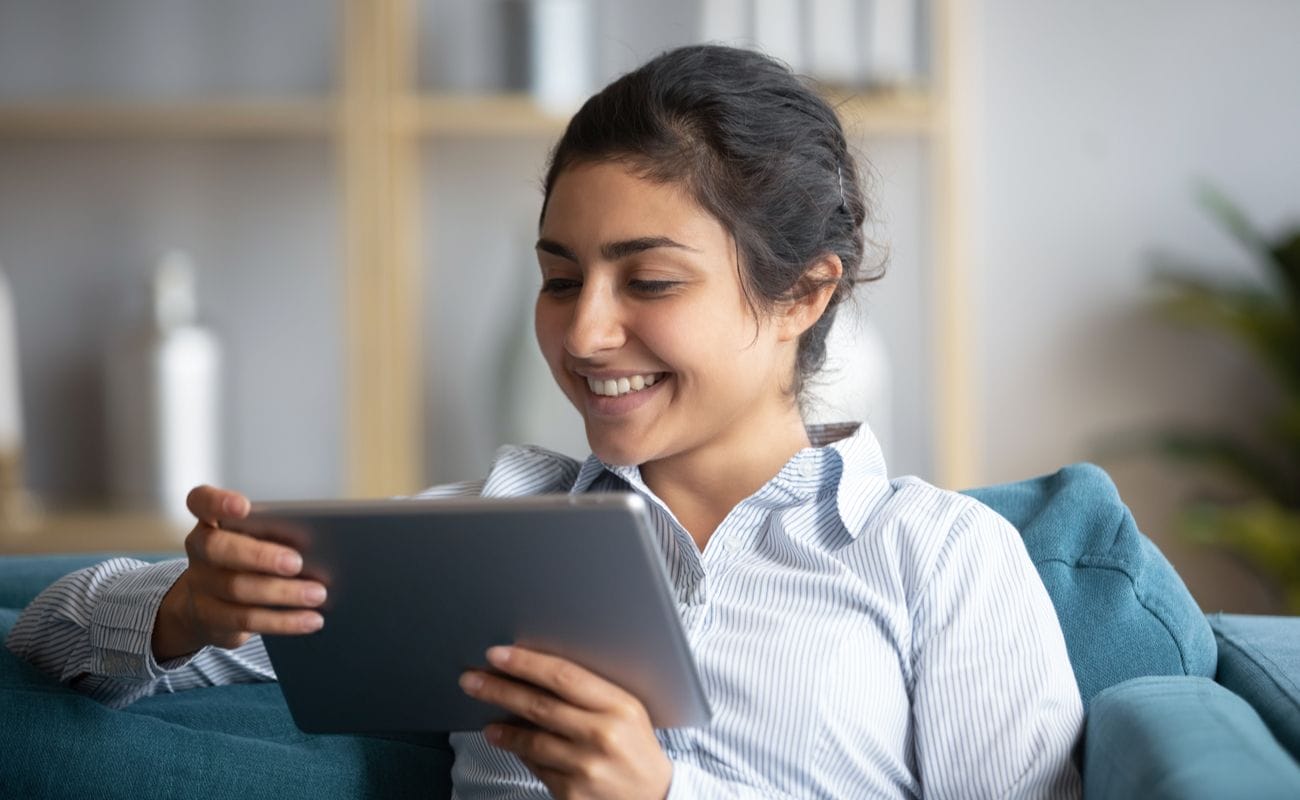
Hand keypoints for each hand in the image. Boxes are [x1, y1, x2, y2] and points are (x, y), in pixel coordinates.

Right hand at [151, 485, 327, 661]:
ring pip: (237, 589)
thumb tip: (317, 543)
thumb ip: (274, 533)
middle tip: (297, 562)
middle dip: (259, 555)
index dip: (218, 502)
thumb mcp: (253, 539)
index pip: (202, 502)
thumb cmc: (245, 558)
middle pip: (218, 549)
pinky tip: (311, 619)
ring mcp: (201, 586)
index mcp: (210, 521)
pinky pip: (247, 620)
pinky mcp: (211, 619)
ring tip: (318, 594)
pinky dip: (284, 620)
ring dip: (283, 593)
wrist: (201, 605)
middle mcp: (200, 551)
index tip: (244, 507)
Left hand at [460, 646, 672, 799]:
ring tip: (486, 718)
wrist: (654, 797)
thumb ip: (589, 691)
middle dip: (499, 689)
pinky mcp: (572, 794)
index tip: (497, 654)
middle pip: (539, 705)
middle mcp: (603, 735)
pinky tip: (508, 742)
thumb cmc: (636, 747)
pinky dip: (520, 752)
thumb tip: (536, 670)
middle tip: (471, 679)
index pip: (564, 676)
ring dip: (502, 727)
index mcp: (620, 705)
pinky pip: (536, 766)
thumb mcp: (627, 710)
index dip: (526, 663)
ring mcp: (586, 767)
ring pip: (532, 740)